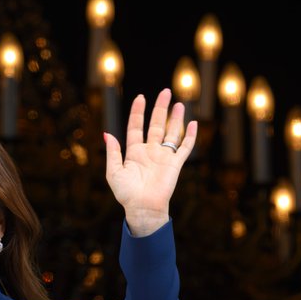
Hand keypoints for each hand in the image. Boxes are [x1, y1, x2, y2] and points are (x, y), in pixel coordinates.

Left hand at [103, 88, 196, 236]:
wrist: (142, 208)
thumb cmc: (126, 193)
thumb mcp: (113, 172)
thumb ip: (113, 152)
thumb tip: (107, 133)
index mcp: (134, 152)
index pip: (136, 126)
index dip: (138, 112)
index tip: (141, 97)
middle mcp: (150, 151)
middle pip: (156, 124)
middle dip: (160, 108)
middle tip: (165, 92)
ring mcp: (163, 156)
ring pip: (171, 132)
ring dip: (175, 118)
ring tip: (179, 103)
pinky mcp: (175, 164)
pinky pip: (185, 148)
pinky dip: (190, 136)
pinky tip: (193, 124)